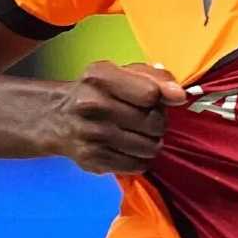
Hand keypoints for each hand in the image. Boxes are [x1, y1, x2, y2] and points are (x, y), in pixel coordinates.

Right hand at [44, 61, 187, 174]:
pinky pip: (138, 165)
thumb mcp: (123, 72)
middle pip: (154, 122)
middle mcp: (92, 105)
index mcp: (100, 77)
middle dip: (158, 121)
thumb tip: (179, 96)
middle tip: (147, 119)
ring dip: (152, 142)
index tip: (153, 99)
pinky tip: (129, 148)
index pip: (151, 94)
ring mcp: (91, 135)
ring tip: (139, 134)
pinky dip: (141, 158)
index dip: (160, 98)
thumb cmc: (100, 91)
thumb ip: (156, 78)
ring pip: (150, 147)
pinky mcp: (93, 161)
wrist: (58, 118)